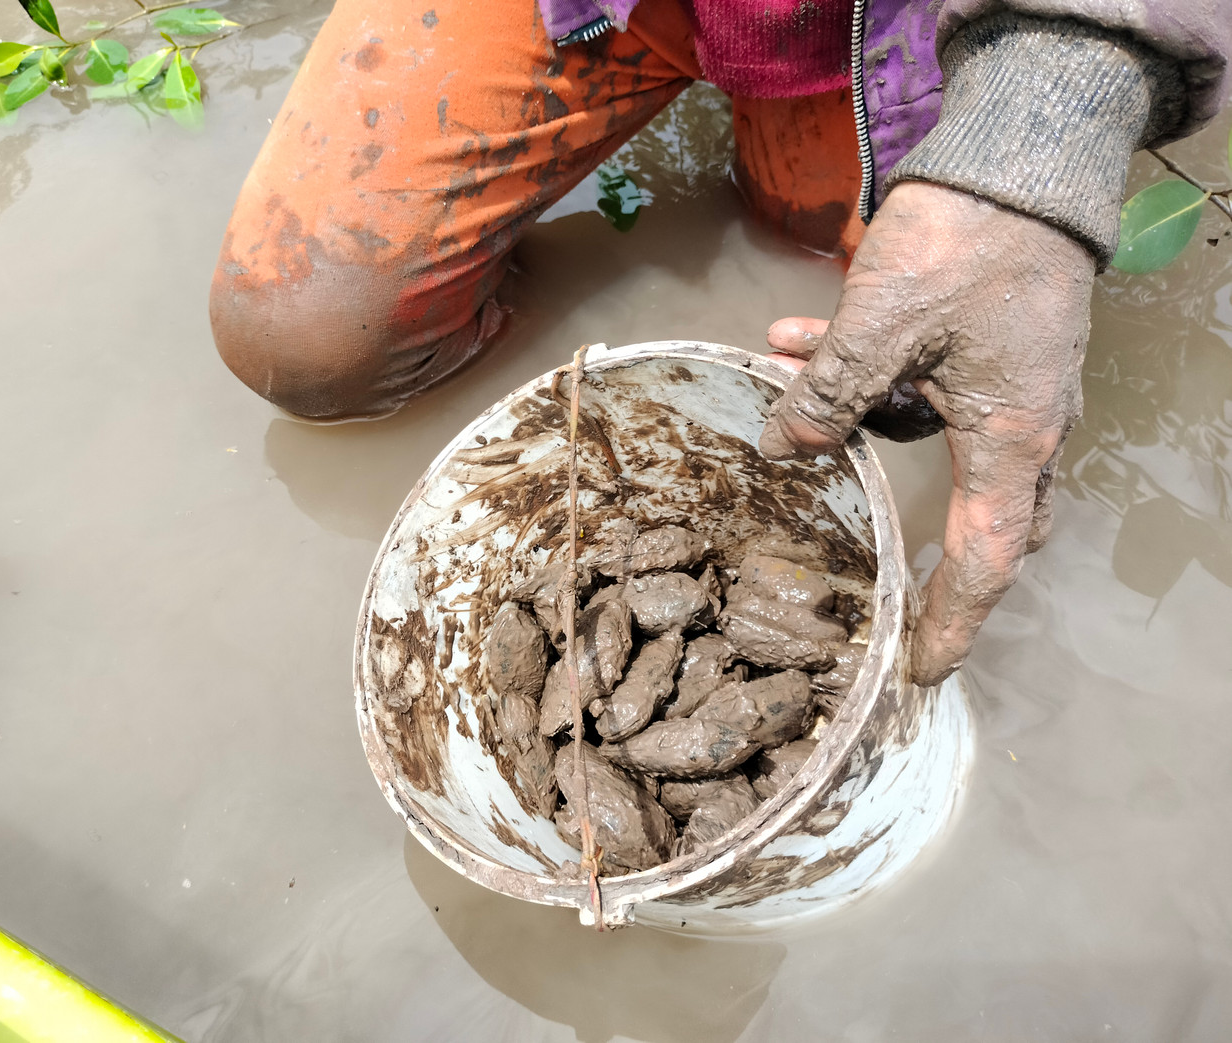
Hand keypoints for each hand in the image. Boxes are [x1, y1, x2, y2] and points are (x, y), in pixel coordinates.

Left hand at [758, 181, 1095, 685]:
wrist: (1018, 155)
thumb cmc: (966, 244)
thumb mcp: (879, 328)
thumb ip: (829, 395)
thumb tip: (783, 450)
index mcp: (1012, 440)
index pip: (984, 562)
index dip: (953, 624)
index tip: (923, 671)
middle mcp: (1023, 424)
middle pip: (981, 512)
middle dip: (931, 538)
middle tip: (891, 573)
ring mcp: (1012, 384)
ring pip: (929, 432)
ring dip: (855, 409)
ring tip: (787, 366)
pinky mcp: (991, 345)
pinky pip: (923, 381)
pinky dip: (864, 369)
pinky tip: (795, 335)